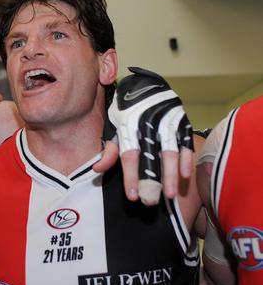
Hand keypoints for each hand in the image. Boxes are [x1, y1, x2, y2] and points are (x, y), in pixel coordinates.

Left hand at [93, 67, 193, 204]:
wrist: (145, 83)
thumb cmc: (126, 109)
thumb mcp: (113, 125)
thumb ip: (109, 149)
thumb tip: (98, 170)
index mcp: (128, 125)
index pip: (129, 155)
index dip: (131, 177)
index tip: (133, 196)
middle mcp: (148, 123)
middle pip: (151, 156)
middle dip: (152, 181)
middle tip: (151, 201)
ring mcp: (167, 121)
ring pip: (170, 151)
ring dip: (171, 175)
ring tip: (171, 195)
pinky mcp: (182, 120)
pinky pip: (186, 142)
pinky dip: (186, 159)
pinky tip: (185, 176)